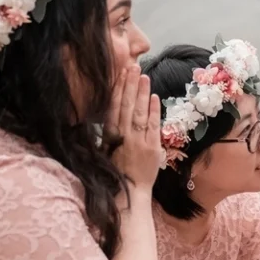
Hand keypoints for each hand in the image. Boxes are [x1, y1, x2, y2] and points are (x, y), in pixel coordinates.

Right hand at [108, 65, 162, 189]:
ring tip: (144, 76)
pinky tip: (154, 96)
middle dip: (130, 85)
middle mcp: (123, 135)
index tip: (120, 74)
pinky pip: (153, 125)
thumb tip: (110, 117)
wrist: (128, 193)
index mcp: (110, 135)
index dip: (117, 89)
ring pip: (139, 112)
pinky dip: (153, 110)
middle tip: (133, 66)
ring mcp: (138, 140)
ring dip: (142, 92)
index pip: (114, 107)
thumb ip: (109, 134)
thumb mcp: (106, 151)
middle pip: (127, 105)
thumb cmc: (115, 173)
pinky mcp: (152, 148)